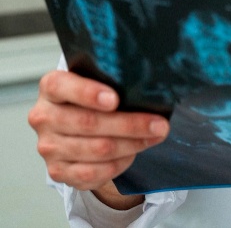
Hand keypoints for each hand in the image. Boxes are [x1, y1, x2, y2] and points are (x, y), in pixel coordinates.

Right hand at [28, 70, 169, 208]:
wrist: (79, 127)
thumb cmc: (96, 99)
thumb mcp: (101, 83)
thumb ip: (116, 83)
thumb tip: (151, 92)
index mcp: (51, 88)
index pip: (61, 87)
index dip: (87, 93)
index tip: (115, 99)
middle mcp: (44, 117)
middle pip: (88, 122)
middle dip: (130, 124)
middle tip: (160, 125)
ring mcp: (48, 146)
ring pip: (97, 149)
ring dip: (132, 144)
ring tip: (155, 137)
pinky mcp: (58, 170)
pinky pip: (93, 172)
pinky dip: (119, 164)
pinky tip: (133, 153)